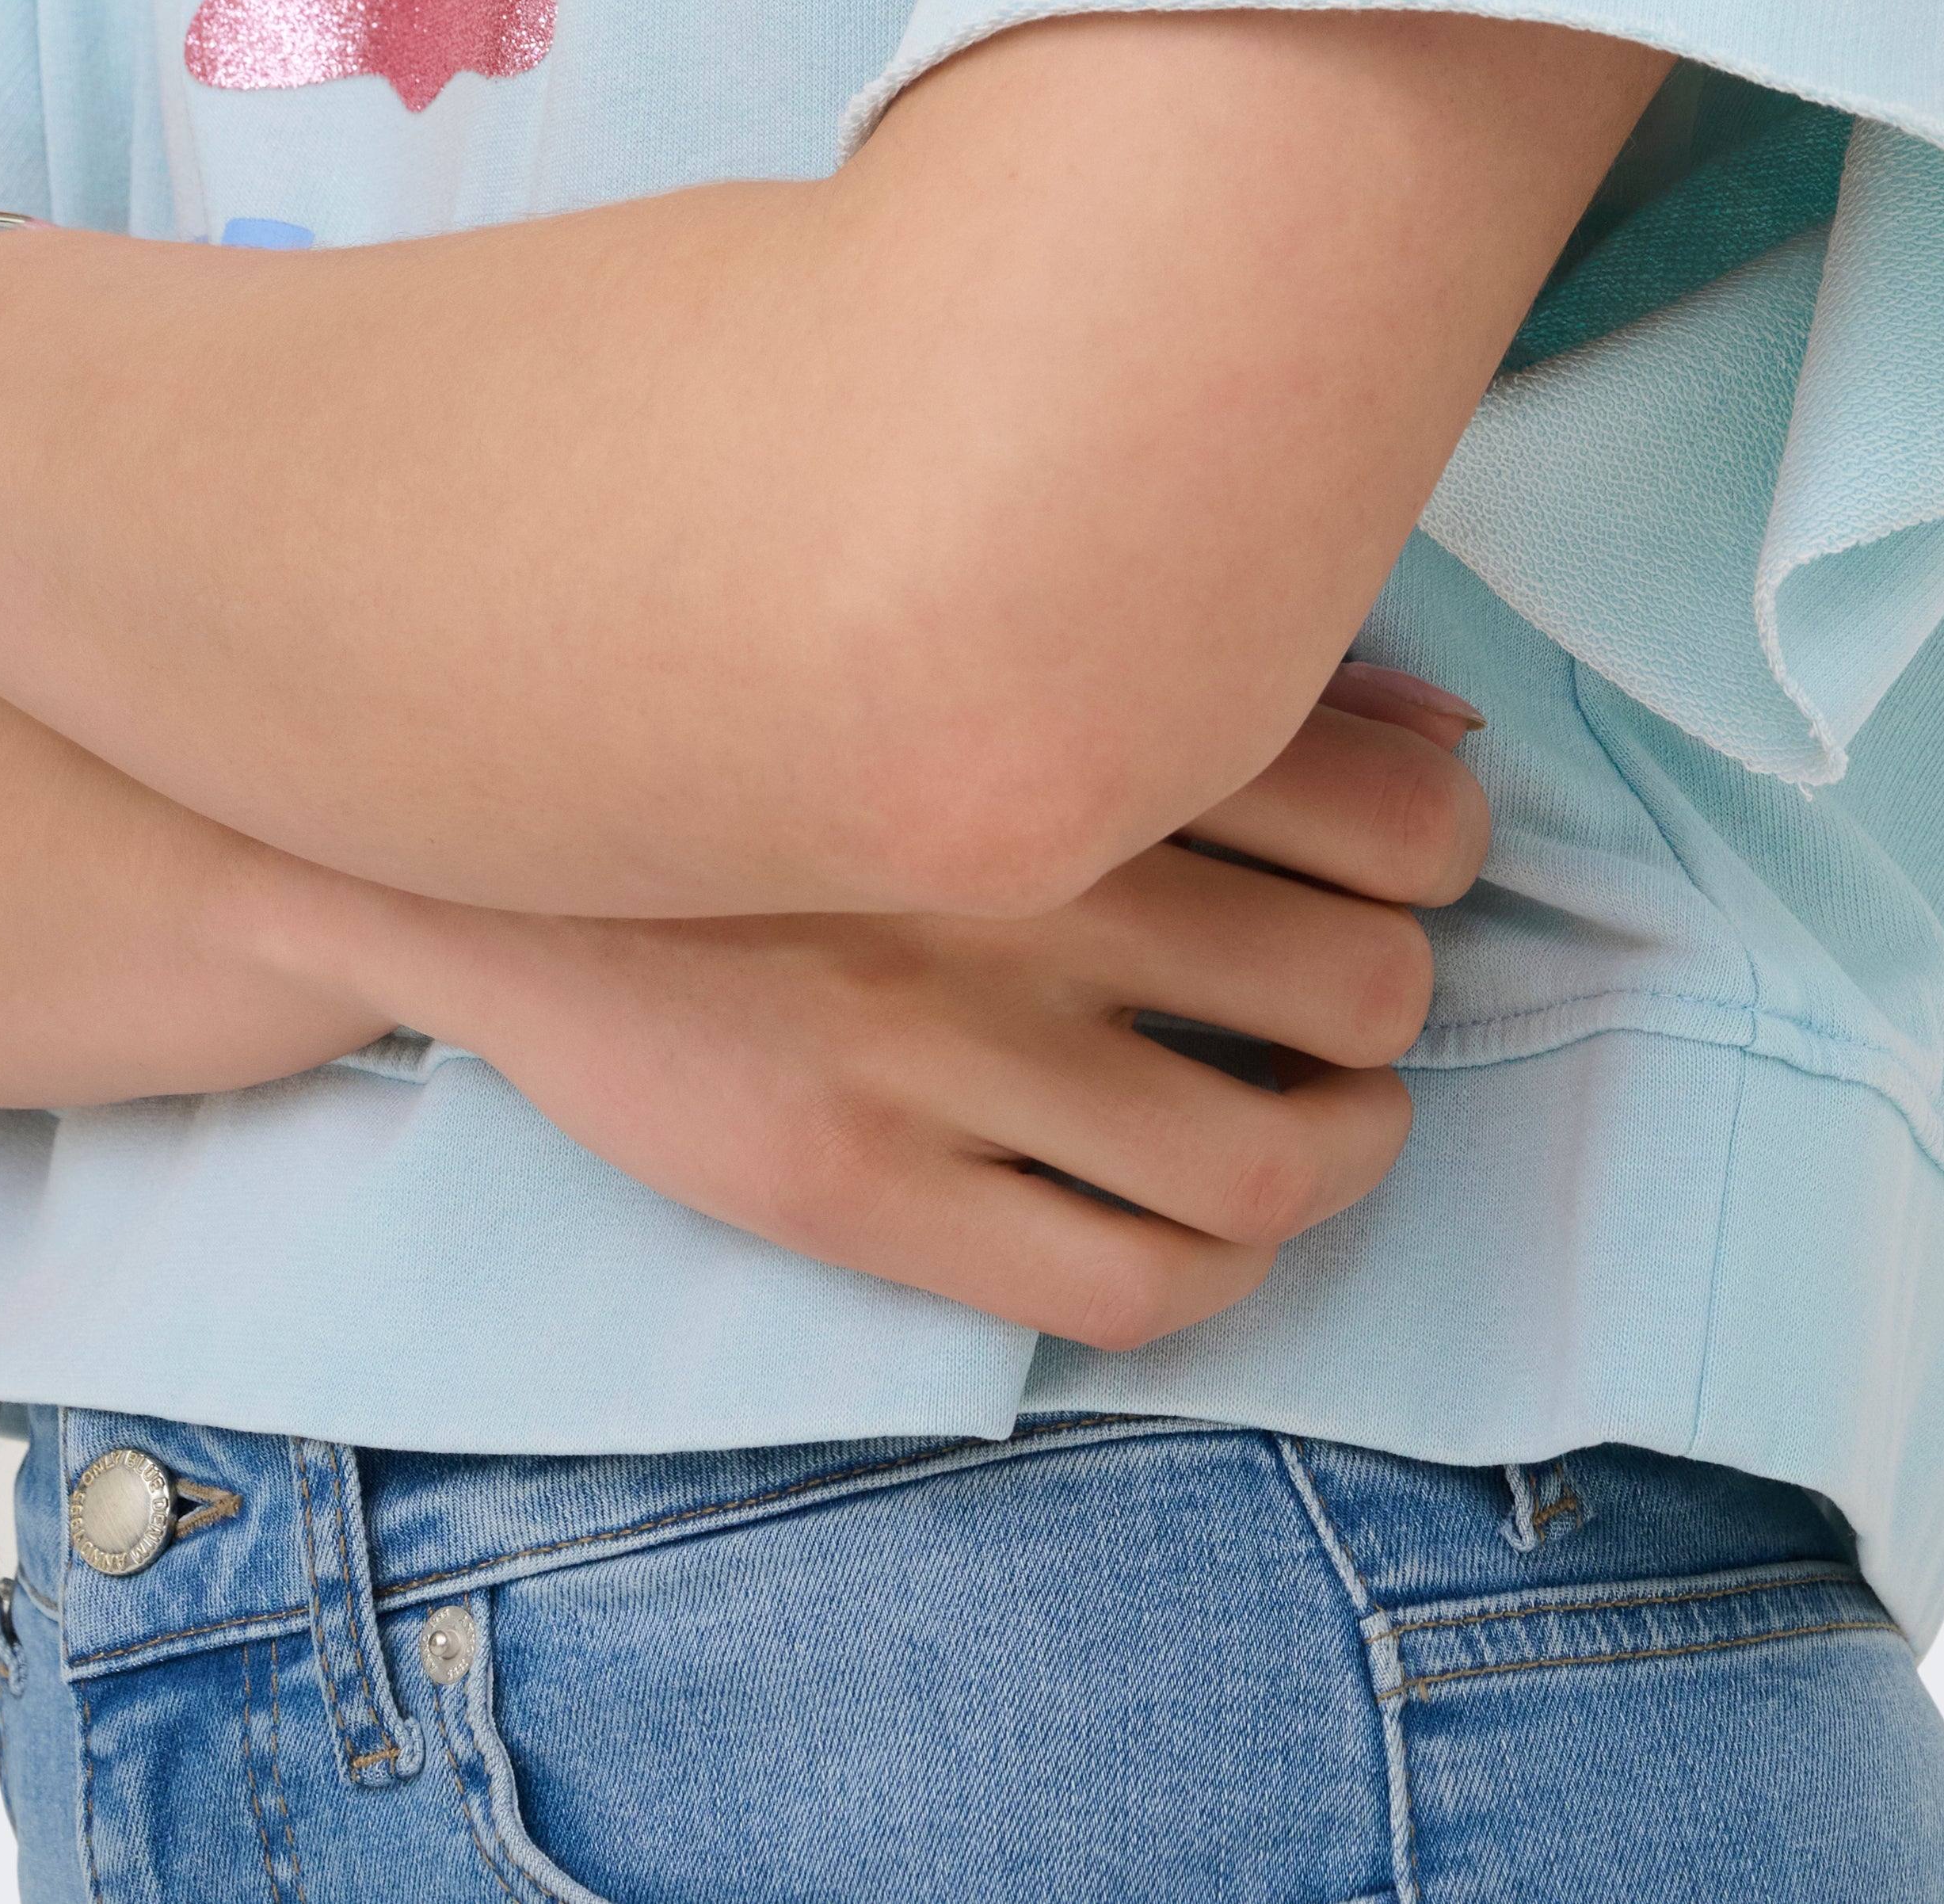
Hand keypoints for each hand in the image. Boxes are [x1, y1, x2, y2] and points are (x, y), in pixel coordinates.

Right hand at [302, 666, 1490, 1349]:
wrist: (490, 846)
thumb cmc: (771, 724)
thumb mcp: (968, 657)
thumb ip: (1195, 680)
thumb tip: (1454, 741)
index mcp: (1050, 721)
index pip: (1384, 814)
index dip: (1443, 853)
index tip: (1409, 862)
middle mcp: (1010, 881)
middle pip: (1360, 985)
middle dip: (1398, 1002)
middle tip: (1357, 992)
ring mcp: (932, 1049)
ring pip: (1269, 1164)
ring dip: (1349, 1146)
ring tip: (1329, 1112)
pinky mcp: (859, 1189)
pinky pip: (1126, 1286)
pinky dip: (1226, 1270)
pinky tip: (1217, 1213)